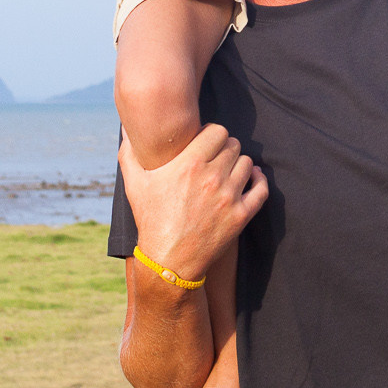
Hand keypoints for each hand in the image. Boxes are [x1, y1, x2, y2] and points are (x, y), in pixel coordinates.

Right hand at [119, 124, 267, 281]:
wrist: (169, 261)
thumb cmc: (151, 220)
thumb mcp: (134, 185)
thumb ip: (129, 152)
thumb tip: (125, 126)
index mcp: (189, 164)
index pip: (218, 131)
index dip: (212, 134)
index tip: (206, 142)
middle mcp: (212, 177)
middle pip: (233, 145)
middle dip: (225, 148)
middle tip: (216, 157)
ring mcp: (228, 197)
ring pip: (247, 163)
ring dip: (239, 164)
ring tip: (228, 171)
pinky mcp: (240, 215)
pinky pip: (261, 189)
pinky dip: (259, 180)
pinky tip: (251, 178)